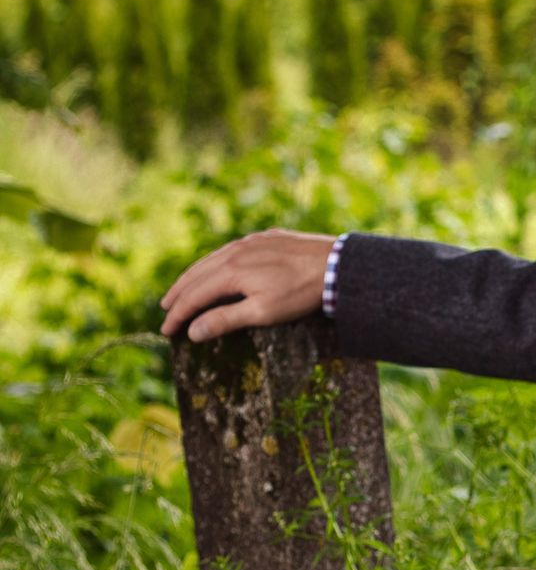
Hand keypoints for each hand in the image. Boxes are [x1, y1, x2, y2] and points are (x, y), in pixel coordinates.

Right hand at [160, 228, 336, 341]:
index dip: (178, 315)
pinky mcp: (264, 238)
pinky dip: (214, 263)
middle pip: (196, 274)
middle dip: (178, 294)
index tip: (167, 331)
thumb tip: (192, 331)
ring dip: (193, 276)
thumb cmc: (300, 293)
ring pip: (211, 259)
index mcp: (230, 271)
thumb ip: (225, 320)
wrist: (335, 264)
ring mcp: (249, 242)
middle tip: (165, 311)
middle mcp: (234, 251)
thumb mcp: (262, 312)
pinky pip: (229, 251)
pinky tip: (216, 269)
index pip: (194, 296)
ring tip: (182, 291)